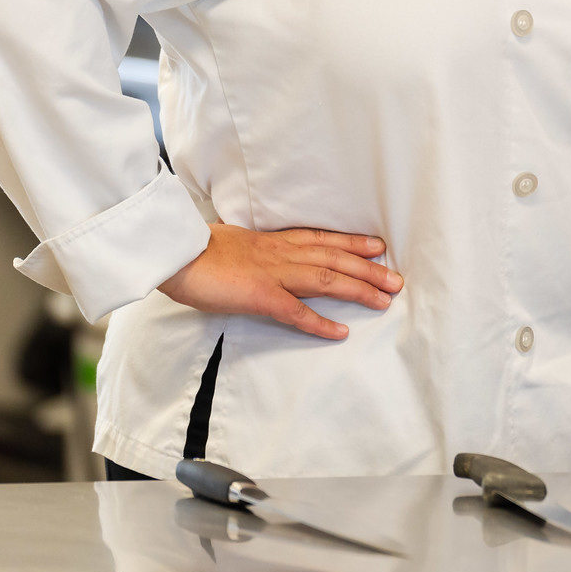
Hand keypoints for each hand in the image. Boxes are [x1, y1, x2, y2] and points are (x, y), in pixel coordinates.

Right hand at [158, 223, 400, 339]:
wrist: (173, 252)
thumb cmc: (194, 250)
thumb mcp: (232, 243)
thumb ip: (253, 251)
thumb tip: (259, 257)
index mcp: (273, 242)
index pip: (322, 240)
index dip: (352, 243)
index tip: (378, 247)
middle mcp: (280, 254)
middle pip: (334, 258)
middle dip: (369, 268)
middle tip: (397, 278)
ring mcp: (273, 274)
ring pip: (326, 279)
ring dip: (358, 288)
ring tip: (384, 299)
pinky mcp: (260, 295)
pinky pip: (296, 311)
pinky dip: (321, 322)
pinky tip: (341, 331)